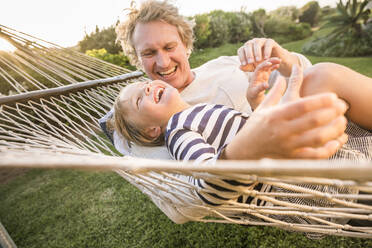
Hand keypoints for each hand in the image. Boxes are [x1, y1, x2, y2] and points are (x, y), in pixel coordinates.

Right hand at [225, 76, 347, 158]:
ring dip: (334, 129)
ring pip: (317, 138)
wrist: (243, 152)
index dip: (320, 100)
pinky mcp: (292, 158)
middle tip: (343, 105)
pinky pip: (315, 156)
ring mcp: (288, 146)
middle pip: (313, 120)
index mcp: (275, 116)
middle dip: (332, 112)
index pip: (301, 106)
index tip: (333, 96)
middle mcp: (282, 131)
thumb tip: (281, 76)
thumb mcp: (261, 109)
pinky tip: (337, 140)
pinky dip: (329, 149)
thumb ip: (274, 93)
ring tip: (343, 121)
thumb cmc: (254, 128)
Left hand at [237, 38, 298, 76]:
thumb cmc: (261, 64)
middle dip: (248, 54)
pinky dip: (266, 51)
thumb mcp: (253, 67)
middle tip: (250, 62)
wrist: (274, 62)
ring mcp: (262, 40)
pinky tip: (266, 58)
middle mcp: (253, 42)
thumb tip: (239, 67)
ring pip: (257, 43)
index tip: (244, 64)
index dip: (242, 57)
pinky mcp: (270, 41)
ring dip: (257, 52)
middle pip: (248, 45)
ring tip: (258, 61)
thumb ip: (247, 67)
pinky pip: (268, 44)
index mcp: (247, 48)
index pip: (241, 50)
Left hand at [246, 58, 280, 109]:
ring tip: (279, 60)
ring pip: (267, 66)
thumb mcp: (256, 92)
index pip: (259, 68)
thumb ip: (260, 88)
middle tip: (277, 59)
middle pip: (264, 64)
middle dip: (270, 61)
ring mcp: (262, 74)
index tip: (269, 63)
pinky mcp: (265, 76)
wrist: (253, 95)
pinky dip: (273, 67)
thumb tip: (266, 85)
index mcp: (255, 76)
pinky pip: (269, 69)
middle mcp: (258, 73)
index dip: (264, 65)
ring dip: (273, 62)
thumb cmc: (253, 94)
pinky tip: (278, 65)